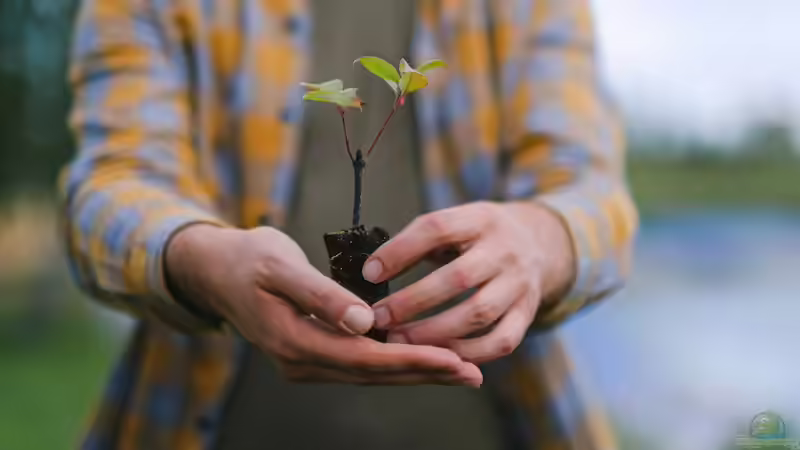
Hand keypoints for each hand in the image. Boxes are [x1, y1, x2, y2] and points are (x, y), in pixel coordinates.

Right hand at [165, 224, 481, 385]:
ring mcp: (304, 360)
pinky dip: (393, 360)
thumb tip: (364, 322)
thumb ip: (321, 293)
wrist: (215, 270)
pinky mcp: (311, 352)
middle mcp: (300, 360)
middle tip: (471, 374)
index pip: (364, 357)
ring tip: (459, 370)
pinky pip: (359, 362)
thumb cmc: (247, 259)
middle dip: (424, 373)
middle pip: (373, 372)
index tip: (452, 359)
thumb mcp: (279, 265)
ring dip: (414, 371)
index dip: (410, 358)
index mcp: (292, 340)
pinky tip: (421, 357)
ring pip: (369, 371)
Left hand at [363, 201, 574, 363]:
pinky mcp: (527, 313)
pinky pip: (501, 341)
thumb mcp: (455, 222)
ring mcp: (520, 284)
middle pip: (459, 278)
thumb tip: (372, 271)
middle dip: (413, 301)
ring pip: (479, 313)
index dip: (401, 251)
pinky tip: (439, 356)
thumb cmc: (477, 236)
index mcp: (479, 219)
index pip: (438, 228)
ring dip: (435, 332)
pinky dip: (469, 353)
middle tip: (378, 318)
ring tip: (399, 341)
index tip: (370, 273)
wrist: (538, 242)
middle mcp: (504, 250)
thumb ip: (418, 241)